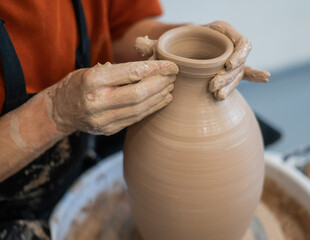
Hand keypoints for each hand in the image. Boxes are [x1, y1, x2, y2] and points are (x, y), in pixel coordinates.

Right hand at [48, 61, 177, 134]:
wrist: (60, 110)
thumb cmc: (79, 84)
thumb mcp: (93, 70)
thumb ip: (119, 70)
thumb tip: (151, 67)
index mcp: (92, 81)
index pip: (131, 73)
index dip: (154, 69)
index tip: (171, 65)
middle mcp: (97, 102)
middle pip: (139, 94)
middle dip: (160, 84)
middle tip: (174, 76)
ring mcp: (103, 119)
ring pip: (140, 109)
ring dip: (159, 97)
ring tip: (171, 86)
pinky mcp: (109, 130)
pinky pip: (136, 118)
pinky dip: (152, 108)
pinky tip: (163, 99)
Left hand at [135, 22, 269, 99]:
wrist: (177, 53)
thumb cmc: (172, 47)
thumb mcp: (162, 47)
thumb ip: (152, 46)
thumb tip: (139, 44)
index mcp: (217, 32)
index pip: (237, 40)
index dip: (237, 54)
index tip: (226, 67)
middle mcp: (226, 44)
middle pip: (239, 60)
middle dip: (229, 76)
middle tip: (213, 88)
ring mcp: (228, 59)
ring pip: (239, 73)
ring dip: (231, 85)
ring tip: (217, 96)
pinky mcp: (227, 71)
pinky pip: (244, 73)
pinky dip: (255, 75)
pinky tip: (265, 78)